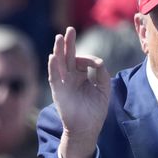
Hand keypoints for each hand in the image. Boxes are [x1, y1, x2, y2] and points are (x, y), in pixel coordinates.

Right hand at [49, 26, 110, 157]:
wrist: (86, 128)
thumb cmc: (95, 110)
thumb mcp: (104, 89)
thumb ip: (102, 73)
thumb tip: (98, 61)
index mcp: (81, 76)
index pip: (82, 60)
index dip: (89, 59)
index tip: (97, 64)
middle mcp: (70, 77)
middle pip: (68, 56)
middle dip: (69, 43)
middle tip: (69, 29)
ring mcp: (63, 83)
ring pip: (60, 63)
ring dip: (59, 50)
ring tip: (60, 37)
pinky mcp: (58, 91)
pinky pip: (54, 77)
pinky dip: (53, 66)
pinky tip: (53, 56)